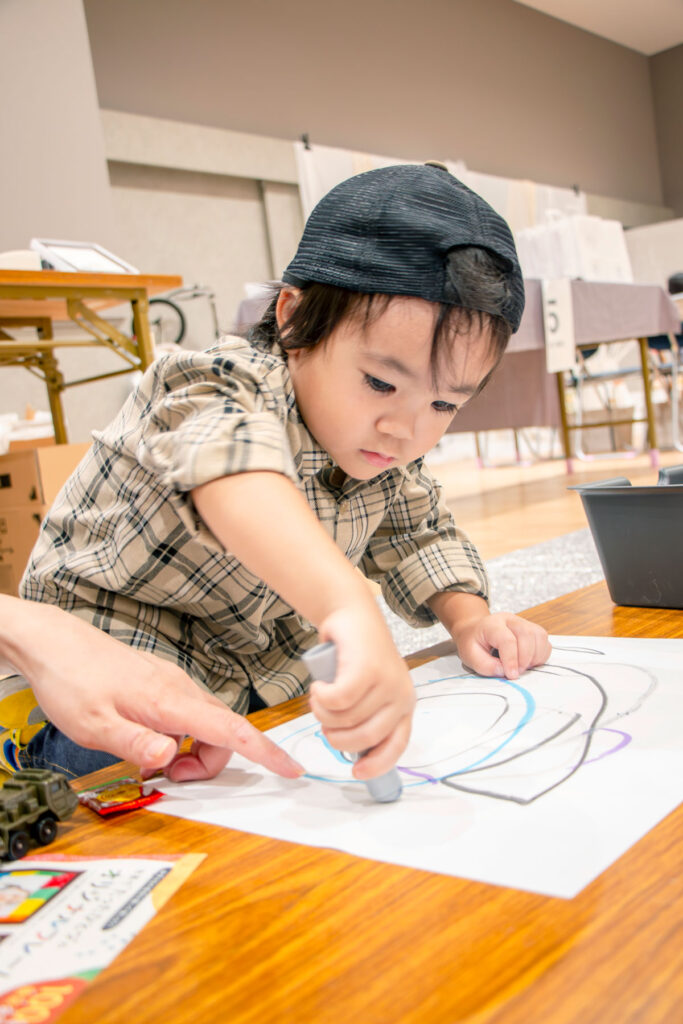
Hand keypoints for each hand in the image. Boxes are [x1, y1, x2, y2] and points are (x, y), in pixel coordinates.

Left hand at [2, 598, 303, 782]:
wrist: (56, 645)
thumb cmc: (72, 681)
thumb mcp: (93, 725)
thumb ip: (134, 743)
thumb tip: (170, 758)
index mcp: (170, 701)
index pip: (230, 729)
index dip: (265, 751)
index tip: (290, 768)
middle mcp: (179, 689)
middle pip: (222, 733)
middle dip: (208, 763)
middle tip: (167, 777)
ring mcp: (172, 684)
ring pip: (204, 725)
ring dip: (191, 752)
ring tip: (149, 760)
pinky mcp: (162, 684)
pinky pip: (187, 716)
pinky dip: (179, 737)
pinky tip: (145, 739)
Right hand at [306, 603, 415, 779]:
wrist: (353, 615)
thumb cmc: (356, 657)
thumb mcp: (367, 693)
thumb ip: (365, 719)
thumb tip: (355, 755)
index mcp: (403, 706)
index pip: (396, 745)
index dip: (377, 764)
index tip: (356, 772)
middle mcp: (401, 696)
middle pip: (365, 737)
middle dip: (337, 737)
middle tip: (324, 720)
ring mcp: (386, 681)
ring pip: (346, 718)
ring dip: (322, 712)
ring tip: (319, 696)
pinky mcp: (367, 668)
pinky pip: (338, 699)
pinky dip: (321, 696)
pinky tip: (319, 685)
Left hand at [452, 612, 551, 678]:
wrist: (476, 632)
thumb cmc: (473, 643)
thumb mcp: (470, 656)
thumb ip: (485, 666)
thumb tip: (505, 672)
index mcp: (492, 624)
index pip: (507, 639)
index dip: (511, 660)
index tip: (511, 675)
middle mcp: (510, 620)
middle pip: (527, 635)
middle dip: (524, 659)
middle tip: (515, 673)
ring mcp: (524, 623)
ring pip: (539, 637)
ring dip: (534, 657)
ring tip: (521, 667)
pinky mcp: (533, 630)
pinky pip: (545, 642)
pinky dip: (540, 656)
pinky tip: (528, 662)